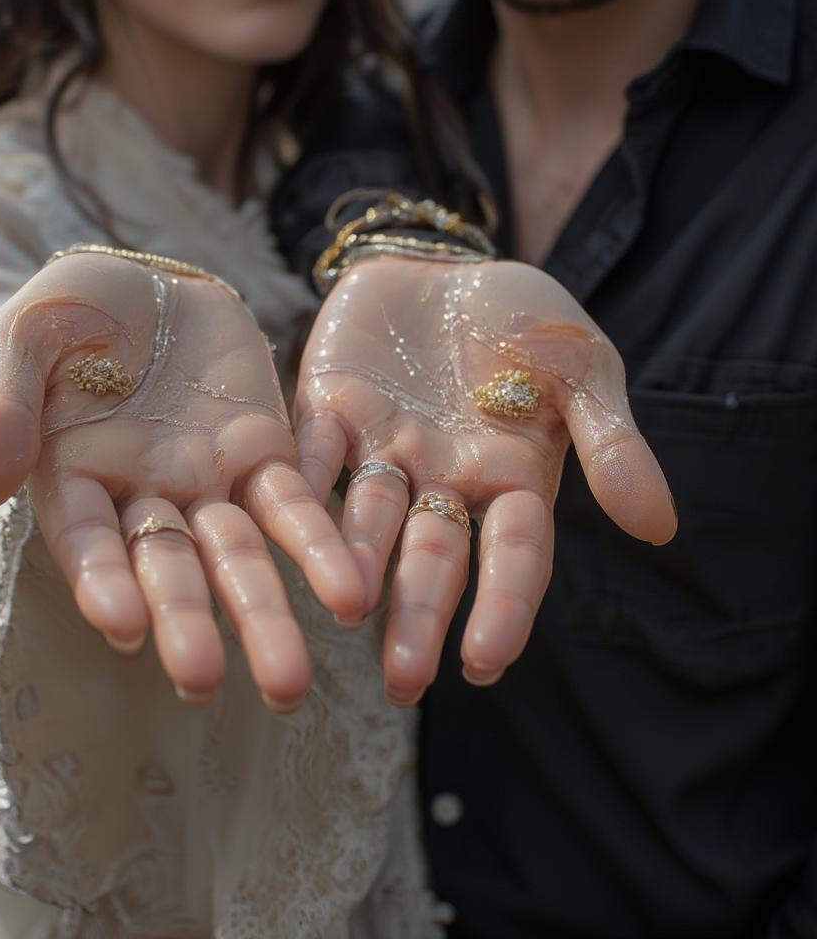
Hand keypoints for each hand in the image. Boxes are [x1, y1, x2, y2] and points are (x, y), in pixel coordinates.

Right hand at [0, 250, 363, 711]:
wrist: (149, 277)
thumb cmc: (70, 308)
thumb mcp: (22, 338)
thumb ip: (0, 411)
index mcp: (71, 476)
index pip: (85, 540)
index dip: (102, 581)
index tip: (124, 626)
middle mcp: (142, 496)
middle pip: (167, 567)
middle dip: (187, 624)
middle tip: (205, 687)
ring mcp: (207, 480)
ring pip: (237, 554)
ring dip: (262, 613)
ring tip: (290, 684)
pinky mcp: (263, 452)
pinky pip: (294, 503)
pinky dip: (317, 547)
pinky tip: (349, 595)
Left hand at [294, 256, 675, 703]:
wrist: (449, 262)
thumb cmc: (525, 319)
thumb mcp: (583, 366)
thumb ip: (612, 441)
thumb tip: (659, 528)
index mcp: (511, 477)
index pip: (512, 555)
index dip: (502, 606)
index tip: (485, 662)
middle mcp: (442, 479)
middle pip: (432, 557)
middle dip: (418, 615)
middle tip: (402, 682)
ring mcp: (382, 448)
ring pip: (367, 521)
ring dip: (356, 568)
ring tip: (346, 616)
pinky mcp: (328, 411)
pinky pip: (309, 455)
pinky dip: (296, 489)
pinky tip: (285, 530)